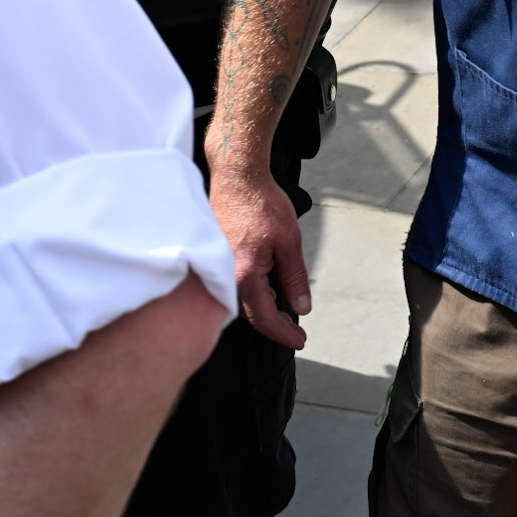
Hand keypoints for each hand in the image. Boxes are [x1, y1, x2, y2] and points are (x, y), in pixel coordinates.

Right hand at [209, 162, 311, 348]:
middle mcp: (226, 275)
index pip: (265, 319)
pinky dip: (251, 293)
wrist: (236, 175)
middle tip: (295, 329)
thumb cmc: (261, 202)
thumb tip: (301, 307)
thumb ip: (294, 277)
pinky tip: (266, 289)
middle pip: (250, 314)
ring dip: (263, 309)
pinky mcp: (215, 257)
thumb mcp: (289, 240)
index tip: (300, 341)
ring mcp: (218, 266)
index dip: (284, 334)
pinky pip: (232, 285)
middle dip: (275, 325)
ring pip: (241, 301)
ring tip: (284, 309)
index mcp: (244, 275)